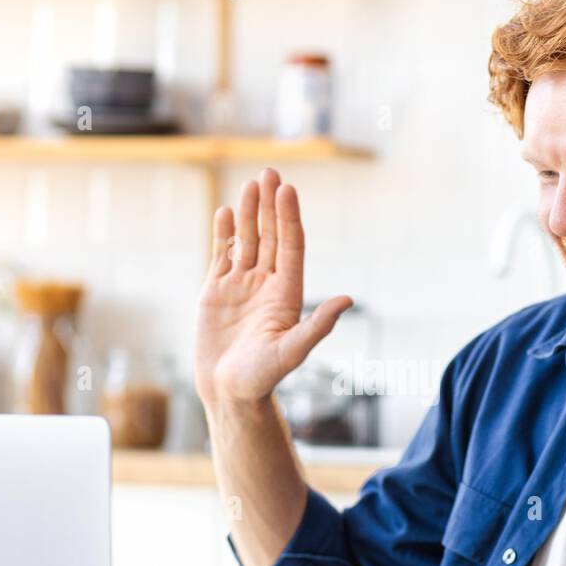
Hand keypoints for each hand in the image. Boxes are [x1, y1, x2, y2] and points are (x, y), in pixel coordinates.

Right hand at [194, 168, 352, 407]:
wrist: (229, 393)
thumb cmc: (262, 378)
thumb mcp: (293, 352)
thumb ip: (318, 325)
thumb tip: (348, 300)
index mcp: (286, 294)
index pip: (290, 247)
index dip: (289, 218)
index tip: (287, 190)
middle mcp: (266, 284)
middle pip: (270, 236)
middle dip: (270, 205)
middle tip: (269, 172)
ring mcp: (241, 286)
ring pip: (246, 241)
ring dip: (249, 213)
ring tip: (250, 184)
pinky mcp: (217, 292)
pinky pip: (222, 255)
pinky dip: (224, 234)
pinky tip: (227, 212)